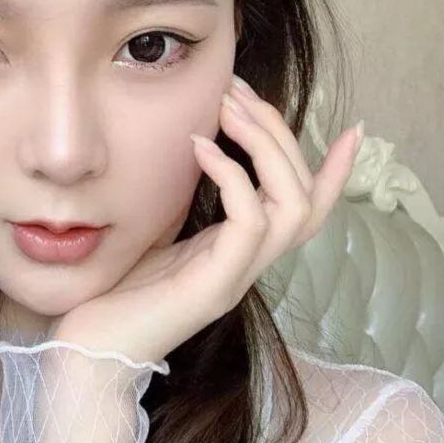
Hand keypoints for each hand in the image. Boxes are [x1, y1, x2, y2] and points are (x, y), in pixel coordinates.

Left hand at [49, 76, 362, 364]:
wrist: (91, 352)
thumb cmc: (117, 291)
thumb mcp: (159, 233)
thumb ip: (185, 200)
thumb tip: (191, 146)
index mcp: (241, 251)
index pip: (308, 209)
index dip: (335, 171)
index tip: (353, 129)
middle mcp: (250, 264)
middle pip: (304, 194)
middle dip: (278, 132)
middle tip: (237, 90)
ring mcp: (237, 276)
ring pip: (291, 205)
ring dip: (264, 146)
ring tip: (227, 107)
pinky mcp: (216, 286)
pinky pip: (248, 221)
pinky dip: (232, 174)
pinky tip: (200, 145)